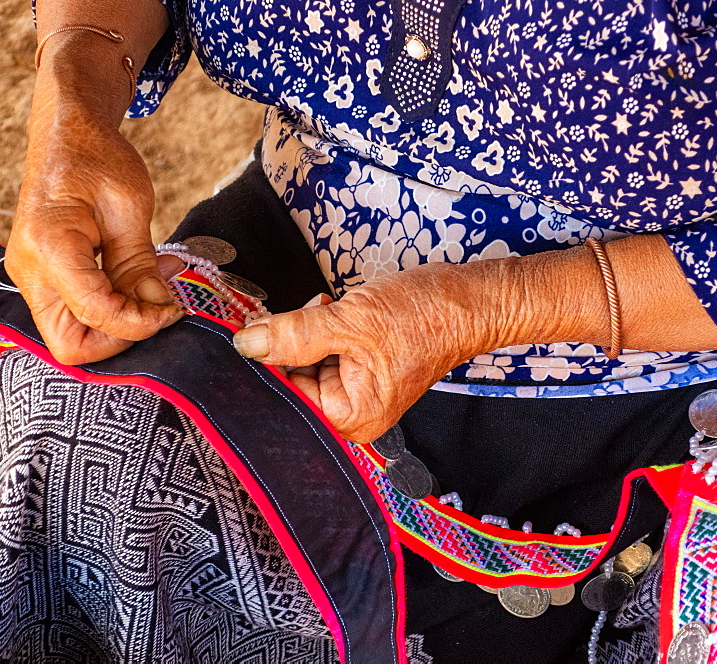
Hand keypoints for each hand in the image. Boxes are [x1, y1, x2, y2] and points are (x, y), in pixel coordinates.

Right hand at [6, 104, 183, 364]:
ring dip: (118, 326)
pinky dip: (112, 309)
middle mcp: (29, 271)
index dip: (139, 323)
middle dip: (120, 339)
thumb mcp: (129, 206)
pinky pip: (76, 314)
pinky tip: (139, 281)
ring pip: (72, 336)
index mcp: (49, 247)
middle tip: (158, 309)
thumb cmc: (95, 159)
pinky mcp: (44, 279)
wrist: (65, 136)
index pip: (95, 313)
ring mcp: (32, 278)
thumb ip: (139, 264)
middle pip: (70, 345)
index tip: (173, 309)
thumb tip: (158, 308)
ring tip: (155, 289)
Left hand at [232, 263, 495, 442]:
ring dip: (304, 331)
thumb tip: (247, 344)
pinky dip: (319, 328)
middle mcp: (353, 411)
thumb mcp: (352, 321)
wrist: (469, 298)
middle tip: (293, 313)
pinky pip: (322, 350)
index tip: (250, 331)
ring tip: (326, 308)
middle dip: (287, 344)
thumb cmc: (427, 317)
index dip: (267, 363)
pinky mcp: (359, 366)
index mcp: (353, 417)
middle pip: (293, 382)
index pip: (287, 396)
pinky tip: (331, 310)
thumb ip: (294, 335)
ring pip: (303, 362)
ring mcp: (356, 389)